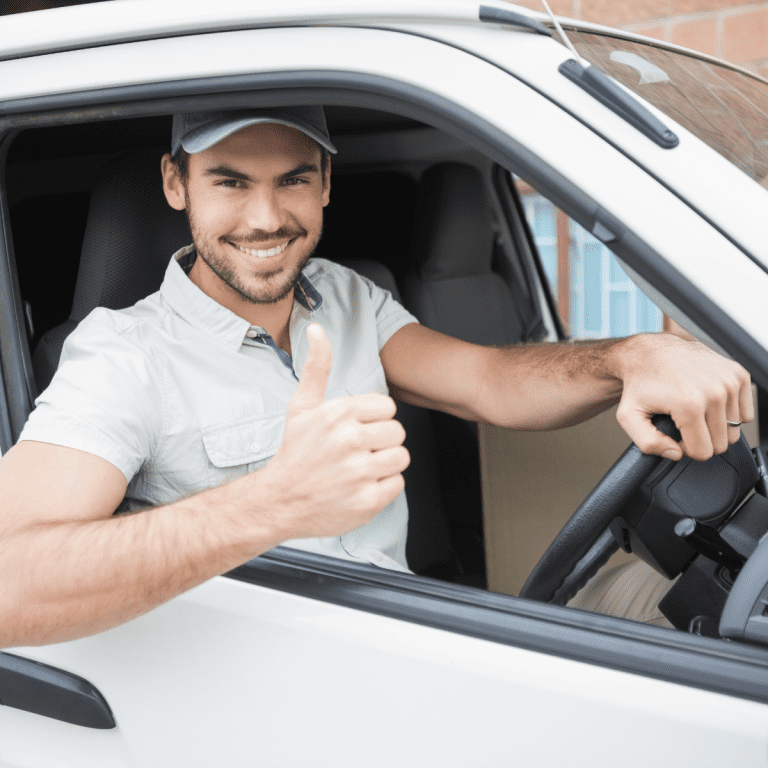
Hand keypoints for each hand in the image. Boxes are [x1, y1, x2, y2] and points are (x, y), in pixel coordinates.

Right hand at [258, 323, 408, 539]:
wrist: (279, 501)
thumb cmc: (295, 452)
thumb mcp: (302, 406)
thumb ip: (317, 367)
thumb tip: (316, 329)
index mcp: (339, 413)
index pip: (388, 408)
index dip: (374, 420)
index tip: (354, 431)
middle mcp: (350, 440)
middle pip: (398, 432)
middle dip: (381, 442)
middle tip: (356, 452)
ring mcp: (359, 472)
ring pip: (401, 457)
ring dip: (385, 464)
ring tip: (360, 469)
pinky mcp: (367, 501)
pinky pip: (397, 484)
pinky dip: (382, 488)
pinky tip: (359, 487)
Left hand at [615, 333, 753, 460]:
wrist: (650, 351)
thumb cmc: (640, 382)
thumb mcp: (629, 416)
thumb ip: (648, 443)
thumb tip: (675, 454)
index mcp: (689, 405)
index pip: (703, 452)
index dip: (687, 448)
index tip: (676, 433)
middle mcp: (714, 392)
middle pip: (721, 443)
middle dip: (701, 438)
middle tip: (683, 422)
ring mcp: (729, 382)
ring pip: (734, 430)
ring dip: (714, 425)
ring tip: (694, 410)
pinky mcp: (739, 374)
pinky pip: (745, 413)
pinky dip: (728, 413)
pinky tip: (708, 403)